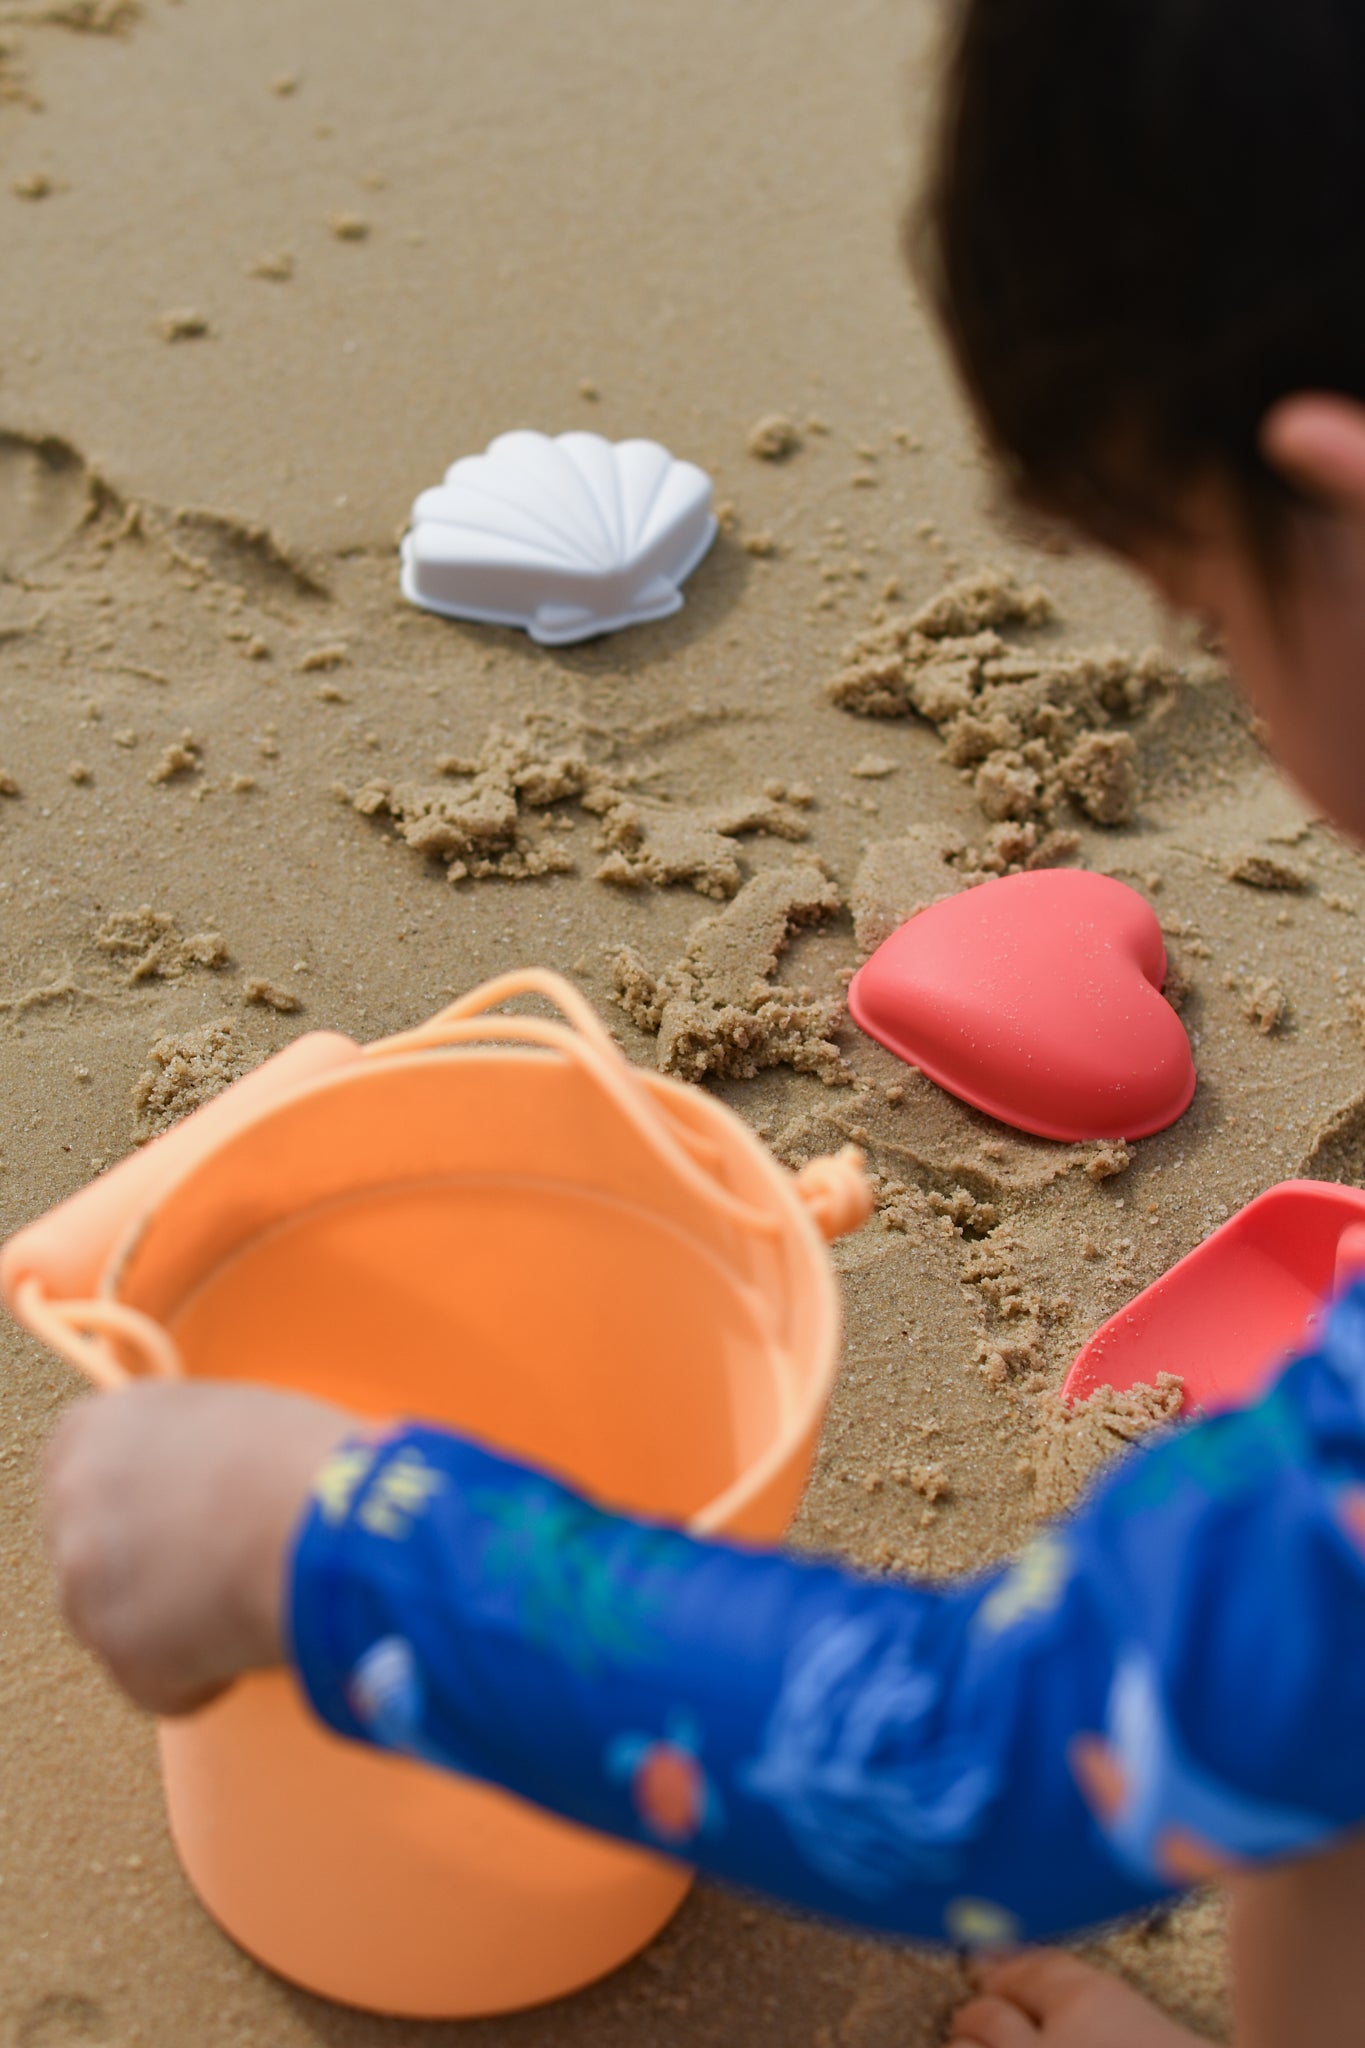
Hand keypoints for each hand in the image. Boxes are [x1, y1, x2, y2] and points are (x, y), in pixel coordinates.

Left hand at [43, 1381, 356, 1716]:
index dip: (145, 1511)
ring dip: (177, 1626)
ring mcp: (83, 1580)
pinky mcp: (117, 1653)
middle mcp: (71, 1499)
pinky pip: (158, 1684)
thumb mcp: (224, 1419)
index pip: (84, 1484)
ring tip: (248, 1594)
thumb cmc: (301, 1463)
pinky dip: (204, 1676)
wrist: (332, 1524)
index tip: (185, 1523)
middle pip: (97, 1559)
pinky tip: (250, 1634)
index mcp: (92, 1429)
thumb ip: (178, 1450)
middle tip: (222, 1564)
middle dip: (151, 1573)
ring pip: (122, 1626)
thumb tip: (185, 1485)